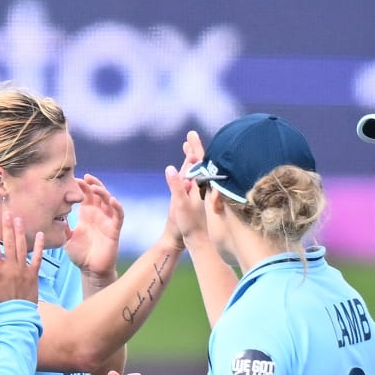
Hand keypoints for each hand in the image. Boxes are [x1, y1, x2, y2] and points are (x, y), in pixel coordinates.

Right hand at [0, 214, 44, 309]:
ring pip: (22, 247)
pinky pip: (38, 257)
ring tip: (19, 219)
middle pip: (8, 242)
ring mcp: (23, 270)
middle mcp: (11, 267)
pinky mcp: (33, 274)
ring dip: (20, 232)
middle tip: (7, 213)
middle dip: (7, 226)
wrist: (15, 317)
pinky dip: (40, 246)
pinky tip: (41, 234)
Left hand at [65, 174, 123, 279]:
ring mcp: (107, 221)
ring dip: (103, 192)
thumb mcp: (67, 238)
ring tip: (95, 187)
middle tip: (85, 177)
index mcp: (87, 215)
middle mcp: (98, 215)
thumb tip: (53, 218)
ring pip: (109, 201)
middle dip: (93, 184)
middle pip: (98, 194)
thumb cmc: (80, 255)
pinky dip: (117, 206)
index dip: (82, 186)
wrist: (90, 271)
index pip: (86, 195)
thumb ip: (62, 227)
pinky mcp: (114, 229)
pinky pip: (118, 215)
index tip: (73, 179)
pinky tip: (112, 199)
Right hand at [165, 131, 207, 251]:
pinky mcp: (200, 200)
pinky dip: (193, 172)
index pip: (199, 161)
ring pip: (199, 172)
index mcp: (201, 185)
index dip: (195, 147)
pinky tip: (191, 173)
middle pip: (201, 164)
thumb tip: (171, 168)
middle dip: (195, 149)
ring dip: (194, 160)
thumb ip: (176, 186)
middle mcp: (204, 187)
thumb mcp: (180, 204)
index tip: (191, 134)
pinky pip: (197, 181)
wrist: (198, 240)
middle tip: (191, 136)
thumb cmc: (189, 224)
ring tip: (190, 149)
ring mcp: (202, 193)